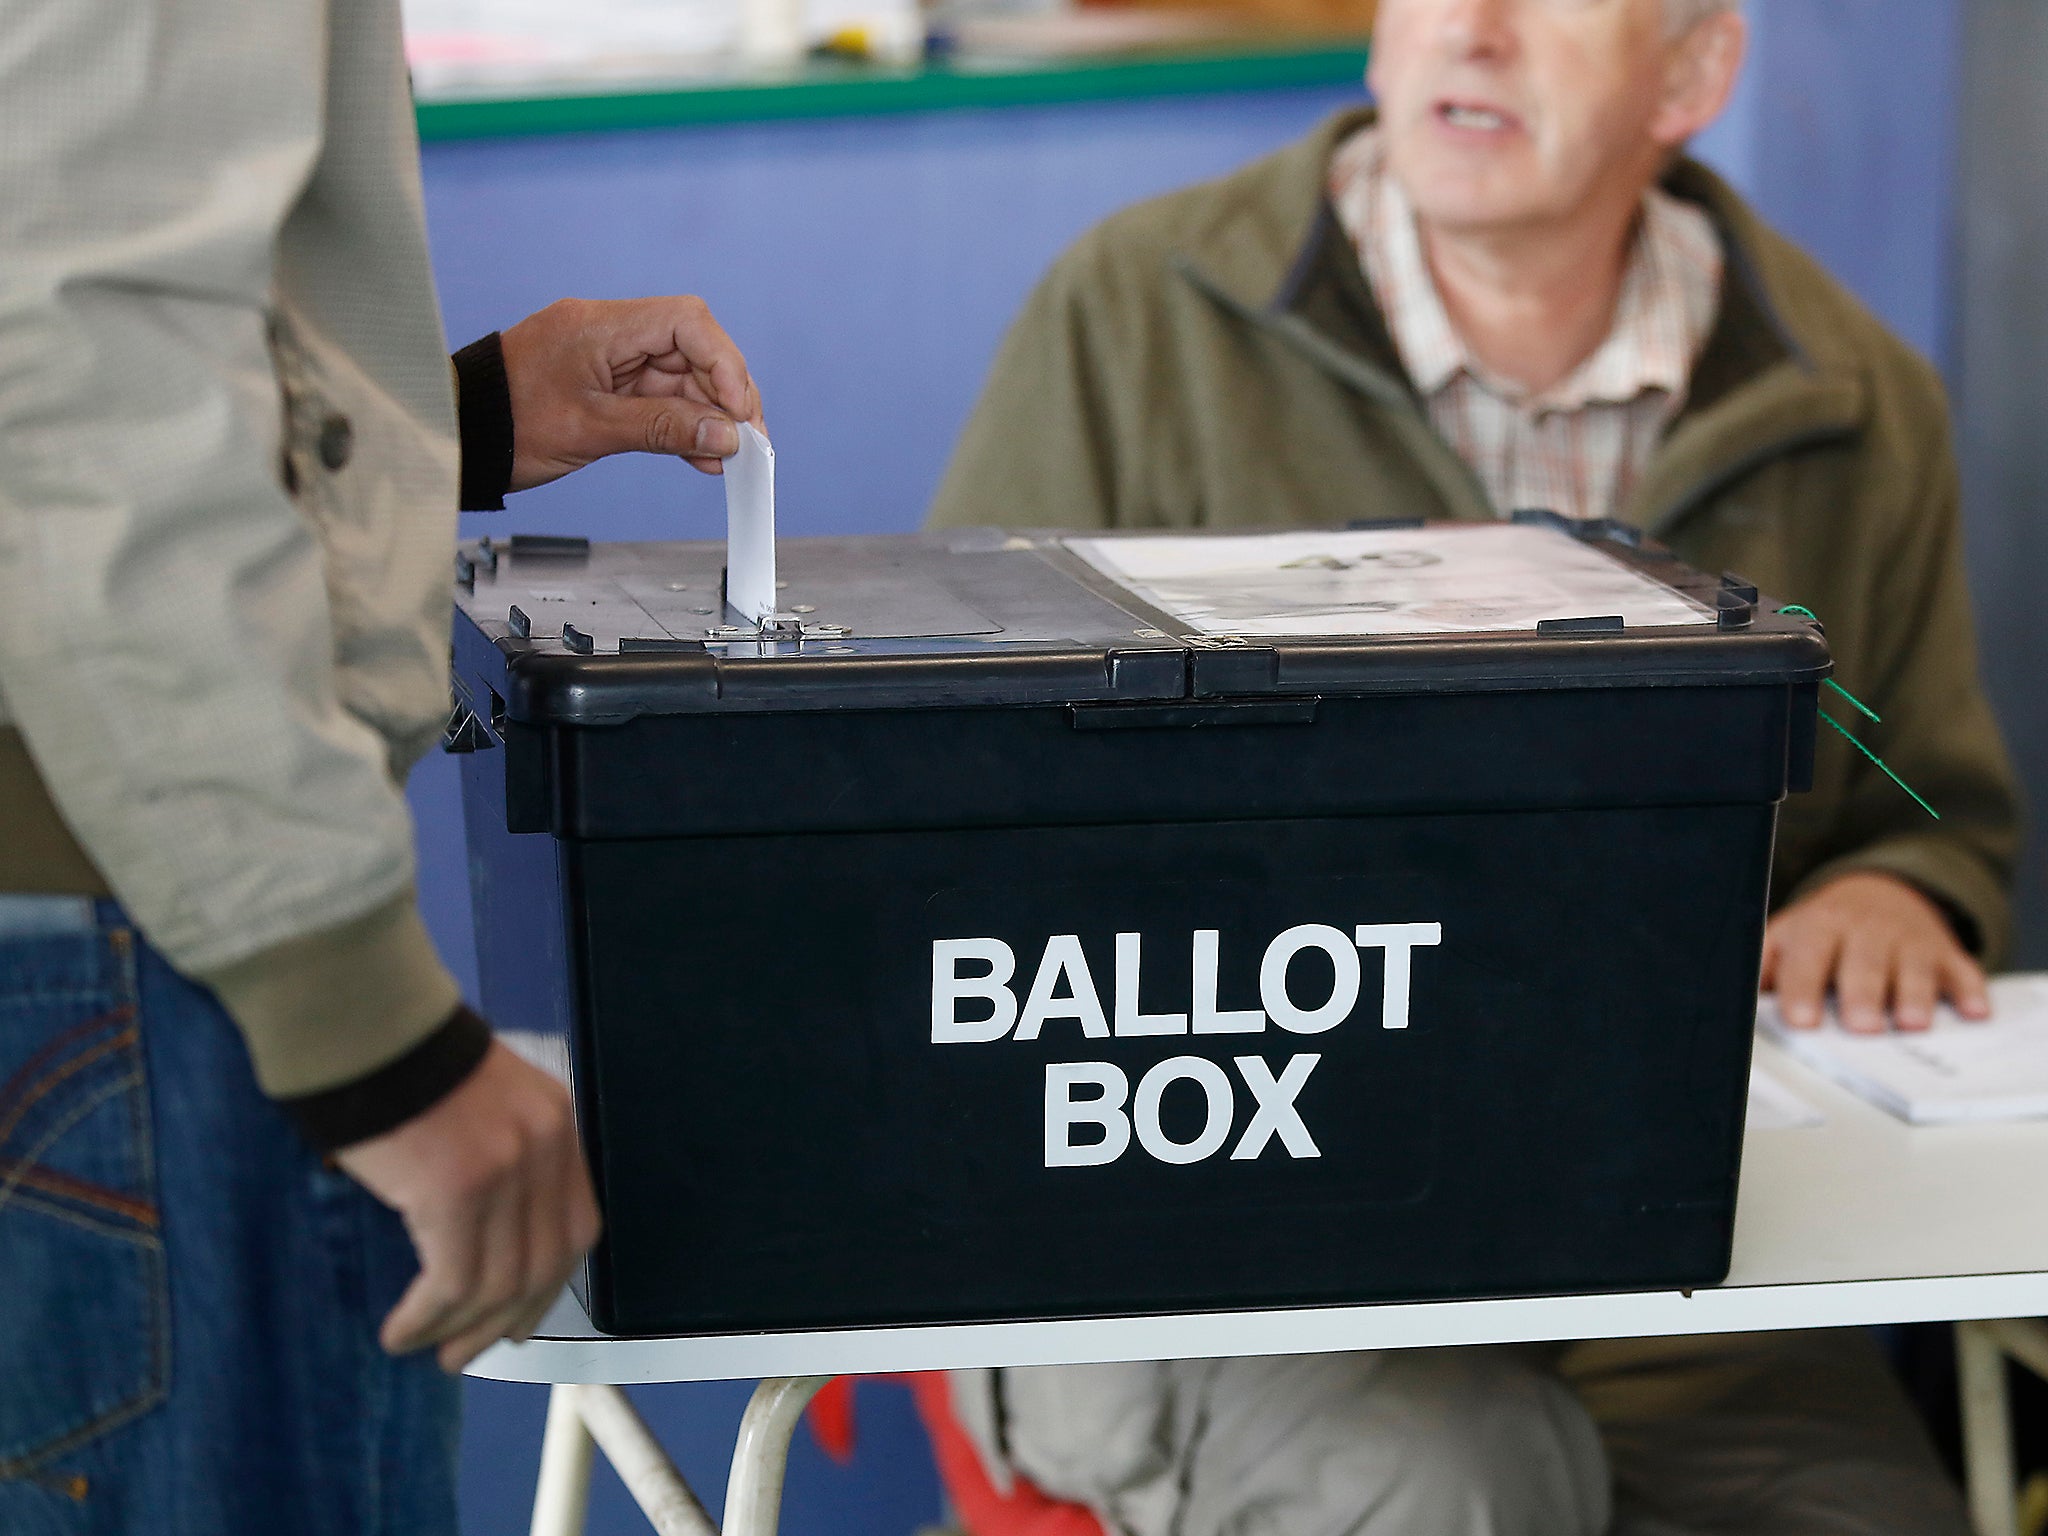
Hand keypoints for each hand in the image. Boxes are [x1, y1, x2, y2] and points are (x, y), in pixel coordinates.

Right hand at [334, 1040, 601, 1372]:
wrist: (361, 1020)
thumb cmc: (397, 1059)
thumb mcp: (474, 1102)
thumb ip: (493, 1157)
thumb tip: (477, 1238)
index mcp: (554, 1121)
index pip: (575, 1225)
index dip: (548, 1283)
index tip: (516, 1318)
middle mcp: (545, 1146)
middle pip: (545, 1262)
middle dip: (506, 1319)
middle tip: (466, 1353)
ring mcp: (508, 1169)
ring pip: (498, 1281)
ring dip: (459, 1328)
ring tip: (426, 1349)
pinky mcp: (459, 1191)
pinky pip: (453, 1280)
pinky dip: (426, 1317)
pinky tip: (400, 1331)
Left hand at [499, 295, 764, 489]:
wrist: (457, 434)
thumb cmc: (505, 425)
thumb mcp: (591, 431)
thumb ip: (663, 430)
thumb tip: (725, 437)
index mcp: (600, 326)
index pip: (686, 323)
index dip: (724, 363)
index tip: (737, 411)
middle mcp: (609, 331)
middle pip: (691, 349)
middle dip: (724, 394)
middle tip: (745, 442)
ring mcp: (608, 356)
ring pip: (679, 377)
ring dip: (707, 415)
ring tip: (726, 456)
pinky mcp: (605, 382)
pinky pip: (657, 396)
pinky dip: (681, 424)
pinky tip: (699, 454)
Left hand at [1761, 871, 1989, 1033]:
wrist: (1877, 893)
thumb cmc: (1823, 932)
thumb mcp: (1787, 939)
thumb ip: (1765, 969)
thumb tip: (1737, 1004)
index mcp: (1819, 926)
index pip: (1808, 958)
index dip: (1803, 989)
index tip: (1801, 1021)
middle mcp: (1866, 930)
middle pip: (1863, 964)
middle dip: (1862, 995)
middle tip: (1861, 1027)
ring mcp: (1910, 940)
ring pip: (1913, 967)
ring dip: (1914, 995)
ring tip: (1912, 1024)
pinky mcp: (1946, 952)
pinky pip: (1962, 970)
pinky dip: (1970, 990)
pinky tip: (1975, 1012)